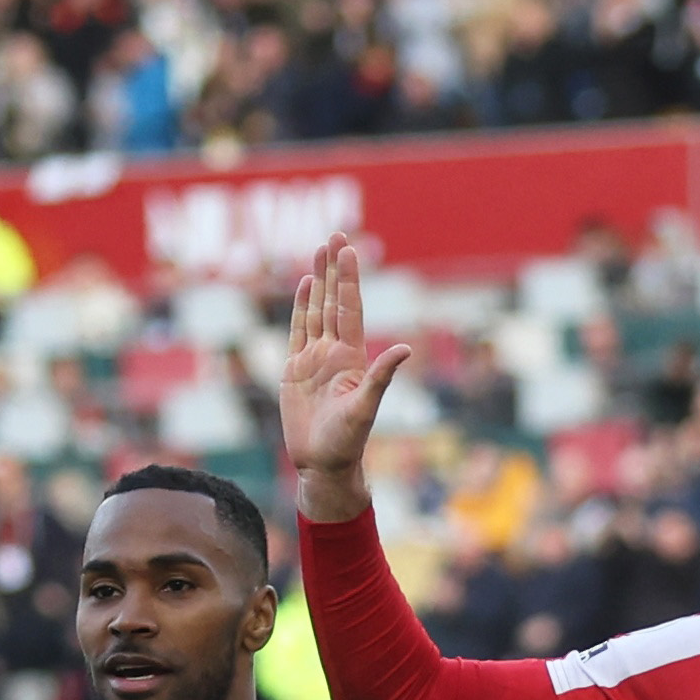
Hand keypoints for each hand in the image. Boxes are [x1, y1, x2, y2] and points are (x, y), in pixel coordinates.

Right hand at [280, 232, 409, 525]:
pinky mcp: (294, 371)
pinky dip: (300, 308)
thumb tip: (404, 349)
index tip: (348, 248)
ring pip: (316, 310)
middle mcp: (334, 352)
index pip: (350, 308)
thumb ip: (382, 376)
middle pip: (333, 301)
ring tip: (318, 250)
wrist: (322, 465)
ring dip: (317, 281)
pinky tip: (303, 286)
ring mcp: (314, 360)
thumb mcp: (366, 408)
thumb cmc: (347, 442)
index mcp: (352, 357)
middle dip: (334, 268)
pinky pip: (297, 332)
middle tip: (335, 234)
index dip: (349, 279)